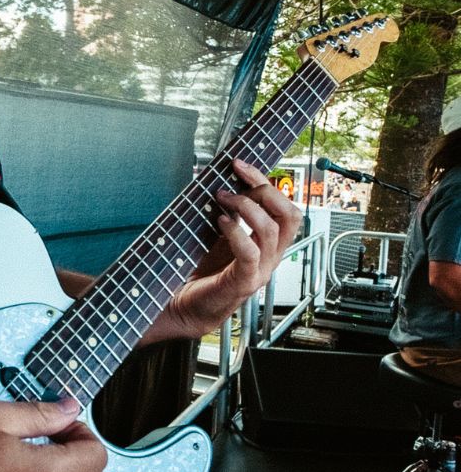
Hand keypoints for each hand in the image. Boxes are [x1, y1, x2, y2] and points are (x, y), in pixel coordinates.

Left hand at [163, 157, 302, 337]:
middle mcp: (268, 257)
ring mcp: (259, 271)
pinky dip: (237, 232)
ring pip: (272, 231)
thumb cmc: (198, 272)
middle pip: (289, 216)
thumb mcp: (217, 235)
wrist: (181, 307)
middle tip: (237, 180)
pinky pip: (250, 253)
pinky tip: (221, 222)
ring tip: (223, 199)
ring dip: (247, 207)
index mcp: (266, 244)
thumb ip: (228, 213)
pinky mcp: (243, 283)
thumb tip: (223, 181)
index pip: (283, 207)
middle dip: (265, 190)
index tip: (241, 165)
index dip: (265, 182)